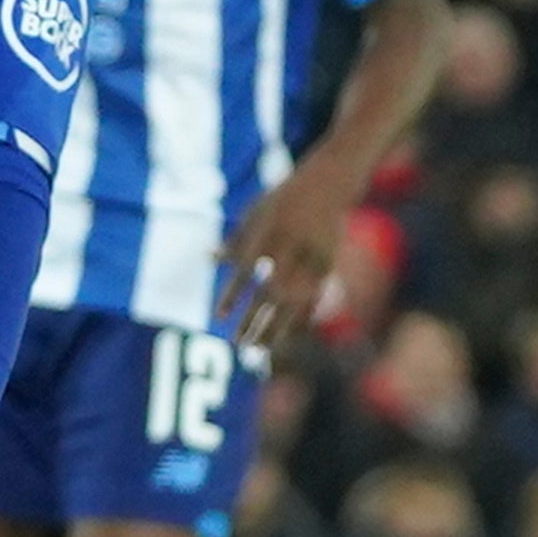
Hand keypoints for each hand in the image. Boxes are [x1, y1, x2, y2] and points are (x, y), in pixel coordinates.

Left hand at [216, 159, 357, 351]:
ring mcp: (312, 261)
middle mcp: (290, 252)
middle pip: (269, 295)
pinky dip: (300, 319)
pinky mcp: (328, 267)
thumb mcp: (253, 214)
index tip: (219, 318)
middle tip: (237, 345)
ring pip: (293, 303)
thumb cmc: (282, 201)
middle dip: (253, 322)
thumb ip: (234, 241)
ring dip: (276, 329)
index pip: (245, 273)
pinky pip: (313, 300)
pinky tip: (289, 337)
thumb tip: (209, 260)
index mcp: (267, 237)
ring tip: (261, 351)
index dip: (232, 297)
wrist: (327, 186)